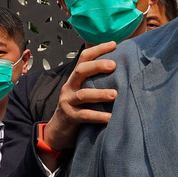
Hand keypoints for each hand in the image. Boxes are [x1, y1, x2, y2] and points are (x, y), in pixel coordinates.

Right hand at [41, 42, 118, 169]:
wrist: (57, 132)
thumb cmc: (77, 109)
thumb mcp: (83, 93)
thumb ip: (95, 83)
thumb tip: (120, 71)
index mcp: (74, 79)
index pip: (83, 59)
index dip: (97, 50)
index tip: (114, 44)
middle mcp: (69, 87)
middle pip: (81, 71)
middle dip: (97, 66)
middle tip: (114, 65)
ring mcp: (68, 102)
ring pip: (83, 94)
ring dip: (100, 93)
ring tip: (115, 94)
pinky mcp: (70, 118)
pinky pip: (85, 116)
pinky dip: (98, 116)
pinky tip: (110, 117)